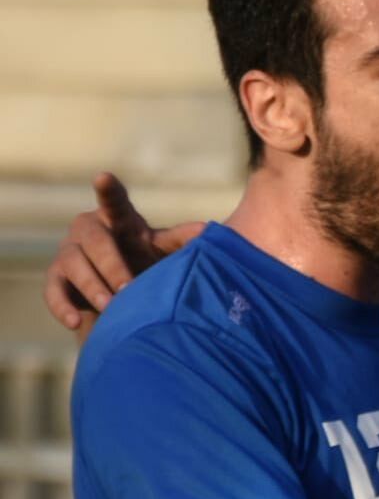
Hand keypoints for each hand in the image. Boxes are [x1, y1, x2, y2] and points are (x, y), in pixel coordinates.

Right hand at [42, 173, 204, 335]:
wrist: (123, 290)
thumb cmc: (146, 260)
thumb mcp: (163, 250)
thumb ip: (180, 239)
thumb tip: (206, 230)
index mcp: (118, 218)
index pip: (114, 202)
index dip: (109, 190)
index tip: (103, 176)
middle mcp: (88, 230)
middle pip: (96, 242)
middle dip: (112, 265)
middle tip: (129, 288)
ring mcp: (68, 252)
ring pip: (73, 265)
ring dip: (92, 286)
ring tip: (111, 306)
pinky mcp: (56, 278)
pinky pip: (53, 291)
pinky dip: (61, 306)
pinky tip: (74, 322)